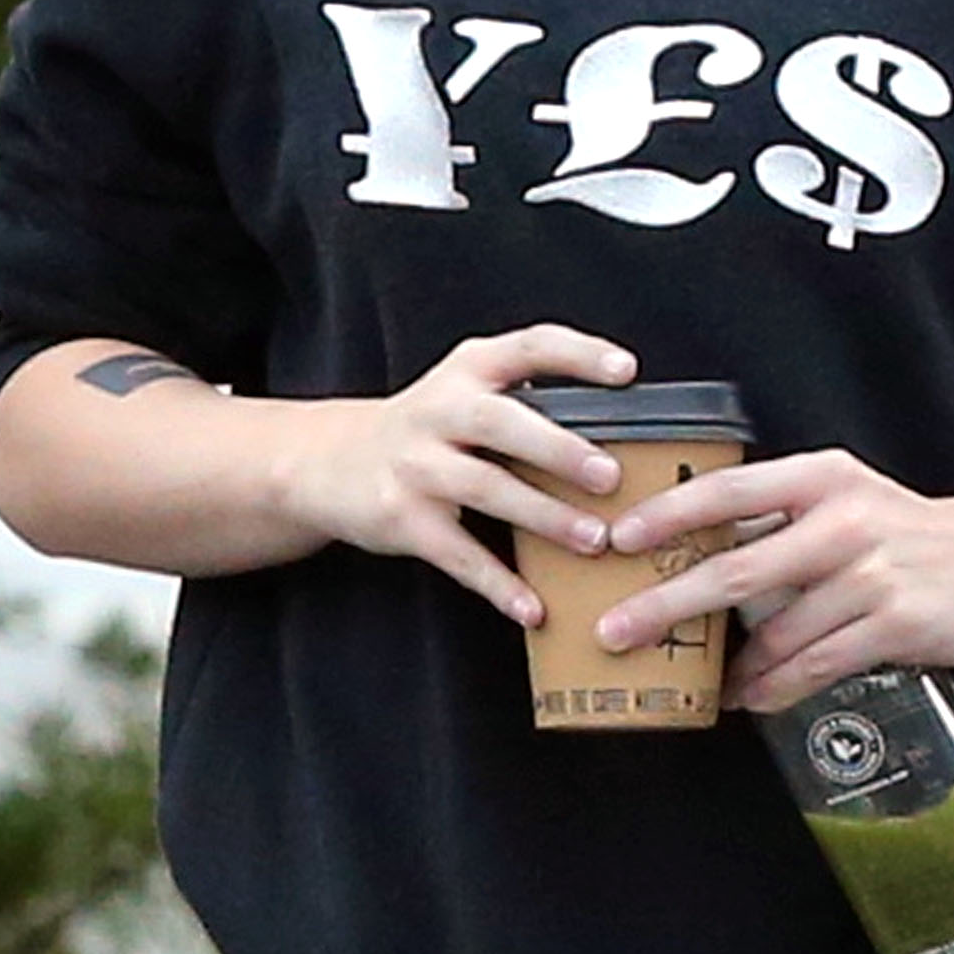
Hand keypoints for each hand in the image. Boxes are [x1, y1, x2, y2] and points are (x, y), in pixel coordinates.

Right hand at [286, 327, 633, 625]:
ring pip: (486, 488)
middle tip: (610, 475)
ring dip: (544, 517)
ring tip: (593, 540)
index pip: (529, 345)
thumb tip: (616, 432)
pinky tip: (534, 607)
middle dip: (558, 448)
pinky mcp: (403, 518)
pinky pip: (459, 555)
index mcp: (468, 370)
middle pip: (502, 422)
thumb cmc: (424, 428)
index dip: (578, 354)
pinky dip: (499, 584)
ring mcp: (417, 465)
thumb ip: (524, 400)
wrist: (327, 462)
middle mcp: (439, 410)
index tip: (626, 369)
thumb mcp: (463, 391)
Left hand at [597, 449, 953, 709]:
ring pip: (775, 632)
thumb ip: (778, 516)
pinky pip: (815, 665)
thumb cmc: (903, 530)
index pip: (729, 490)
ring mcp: (871, 575)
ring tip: (709, 682)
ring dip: (733, 666)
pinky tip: (755, 696)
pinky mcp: (894, 624)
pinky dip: (776, 686)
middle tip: (617, 631)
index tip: (617, 539)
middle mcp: (843, 520)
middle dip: (667, 604)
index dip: (668, 514)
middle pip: (736, 567)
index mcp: (821, 477)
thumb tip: (690, 551)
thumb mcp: (844, 497)